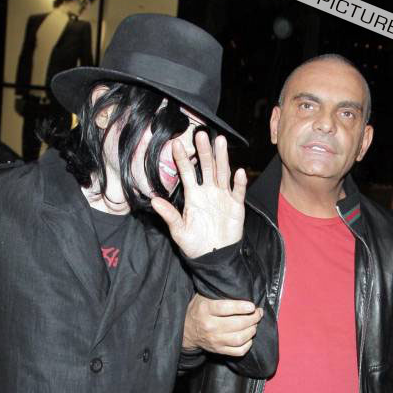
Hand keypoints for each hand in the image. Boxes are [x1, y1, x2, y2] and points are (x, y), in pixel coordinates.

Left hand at [150, 131, 246, 257]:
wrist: (213, 257)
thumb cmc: (194, 244)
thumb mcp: (179, 230)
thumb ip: (169, 215)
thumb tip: (154, 201)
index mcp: (193, 195)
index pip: (187, 173)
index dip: (182, 159)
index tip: (176, 144)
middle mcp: (208, 192)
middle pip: (206, 167)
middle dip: (204, 151)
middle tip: (201, 134)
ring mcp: (223, 197)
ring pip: (222, 173)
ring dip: (221, 158)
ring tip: (220, 141)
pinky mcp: (236, 206)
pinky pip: (238, 192)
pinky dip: (239, 183)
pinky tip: (239, 172)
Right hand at [182, 295, 262, 355]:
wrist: (187, 331)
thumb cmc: (199, 310)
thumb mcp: (203, 297)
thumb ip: (218, 294)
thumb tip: (241, 291)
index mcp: (205, 310)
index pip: (226, 308)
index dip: (241, 307)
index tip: (252, 306)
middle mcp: (210, 326)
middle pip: (237, 324)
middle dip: (252, 318)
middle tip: (258, 313)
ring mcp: (214, 340)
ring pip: (239, 338)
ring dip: (252, 330)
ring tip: (254, 324)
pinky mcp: (219, 350)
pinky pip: (238, 351)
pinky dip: (248, 344)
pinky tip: (248, 336)